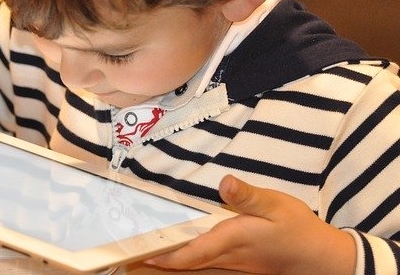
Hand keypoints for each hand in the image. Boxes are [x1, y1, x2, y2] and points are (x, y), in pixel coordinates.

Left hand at [145, 175, 355, 274]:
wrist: (320, 260)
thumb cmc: (298, 230)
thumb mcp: (277, 205)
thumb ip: (248, 196)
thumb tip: (223, 183)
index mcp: (233, 239)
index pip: (192, 251)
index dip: (165, 255)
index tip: (140, 254)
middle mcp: (228, 257)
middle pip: (187, 264)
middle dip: (158, 263)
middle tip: (129, 260)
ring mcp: (234, 266)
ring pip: (194, 269)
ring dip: (169, 266)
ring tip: (143, 262)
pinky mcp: (239, 267)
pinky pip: (206, 269)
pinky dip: (187, 266)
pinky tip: (177, 262)